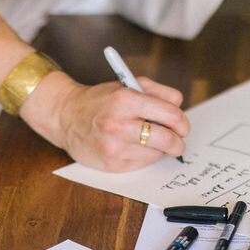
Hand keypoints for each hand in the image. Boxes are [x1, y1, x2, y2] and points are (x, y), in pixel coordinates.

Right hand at [20, 71, 189, 171]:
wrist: (66, 117)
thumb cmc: (100, 100)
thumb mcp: (128, 85)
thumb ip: (157, 92)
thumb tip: (179, 107)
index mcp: (125, 100)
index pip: (170, 114)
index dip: (182, 122)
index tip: (183, 126)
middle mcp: (118, 124)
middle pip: (167, 139)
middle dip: (178, 142)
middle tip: (178, 141)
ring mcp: (113, 147)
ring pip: (156, 154)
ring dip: (159, 149)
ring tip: (148, 140)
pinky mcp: (111, 165)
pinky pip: (142, 164)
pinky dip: (144, 156)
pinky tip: (133, 147)